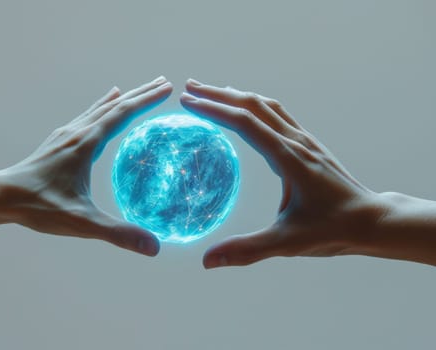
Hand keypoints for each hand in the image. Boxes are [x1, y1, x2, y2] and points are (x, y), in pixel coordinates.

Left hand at [0, 76, 172, 255]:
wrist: (0, 196)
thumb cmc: (38, 207)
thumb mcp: (81, 222)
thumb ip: (118, 234)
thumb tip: (154, 247)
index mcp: (85, 144)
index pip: (122, 114)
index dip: (146, 100)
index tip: (167, 88)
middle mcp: (77, 132)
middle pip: (114, 105)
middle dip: (141, 93)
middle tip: (162, 82)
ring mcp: (66, 135)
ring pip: (100, 109)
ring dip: (123, 98)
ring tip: (138, 90)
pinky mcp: (59, 141)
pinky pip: (87, 116)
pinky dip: (102, 107)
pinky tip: (102, 106)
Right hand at [181, 79, 381, 267]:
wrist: (371, 220)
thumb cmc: (333, 229)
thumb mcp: (287, 242)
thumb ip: (246, 250)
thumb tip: (207, 260)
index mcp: (288, 158)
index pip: (245, 123)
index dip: (214, 109)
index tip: (188, 101)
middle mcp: (296, 141)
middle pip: (253, 105)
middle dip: (219, 94)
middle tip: (190, 87)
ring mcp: (304, 140)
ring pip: (266, 105)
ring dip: (237, 95)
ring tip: (212, 92)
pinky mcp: (308, 144)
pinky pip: (278, 114)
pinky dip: (255, 105)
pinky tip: (247, 111)